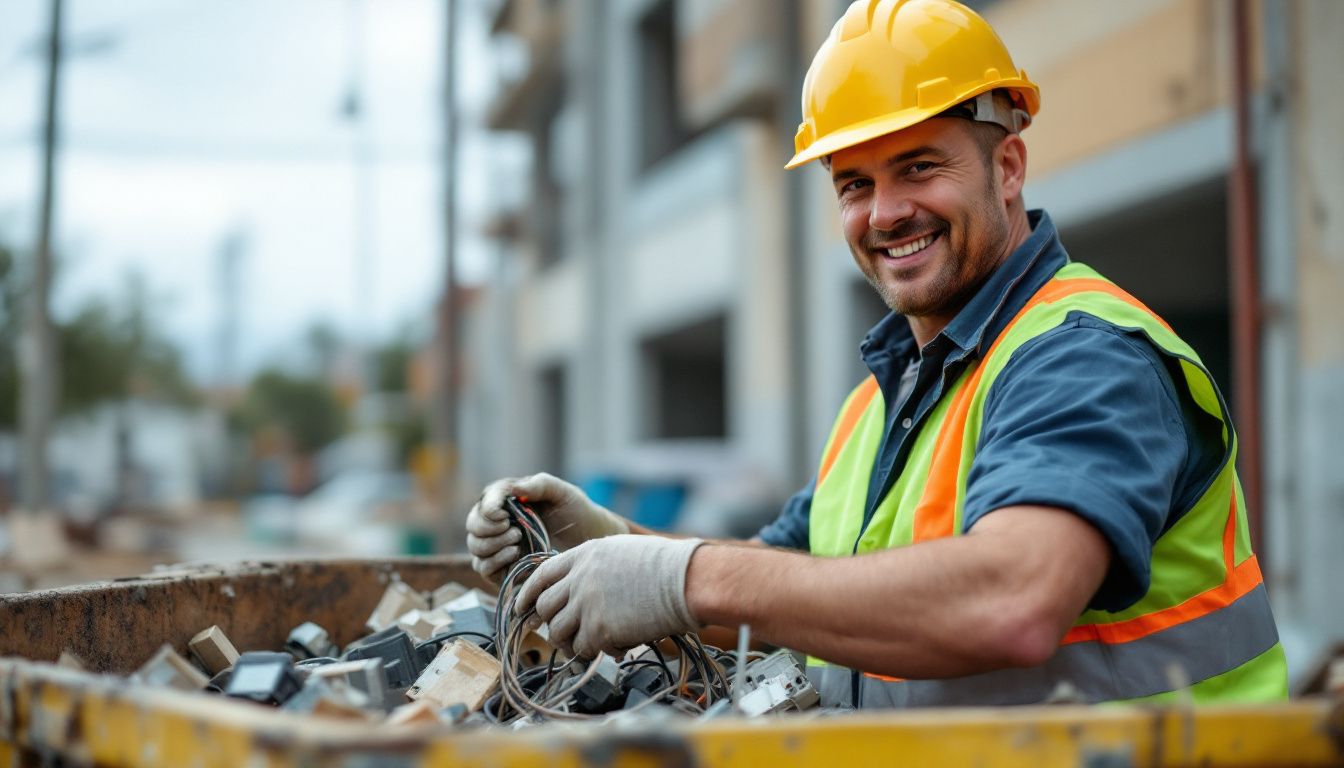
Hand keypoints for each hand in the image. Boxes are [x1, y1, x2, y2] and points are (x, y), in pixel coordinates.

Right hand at [466, 473, 628, 581]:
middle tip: (514, 530)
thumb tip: (514, 488)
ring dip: (492, 545)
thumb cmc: (575, 512)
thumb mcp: (562, 492)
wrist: (588, 540)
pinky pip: (482, 568)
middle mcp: (497, 522)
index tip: (503, 515)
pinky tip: (514, 554)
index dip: (488, 509)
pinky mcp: (502, 568)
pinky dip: (493, 562)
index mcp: (507, 499)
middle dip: (488, 529)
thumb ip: (539, 485)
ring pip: (475, 546)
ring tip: (517, 541)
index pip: (484, 502)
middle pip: (473, 525)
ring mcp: (498, 545)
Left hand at [514, 535, 703, 658]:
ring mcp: (587, 605)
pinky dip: (596, 652)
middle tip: (559, 634)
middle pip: (545, 607)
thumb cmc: (663, 565)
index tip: (523, 608)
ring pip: (559, 632)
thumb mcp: (619, 551)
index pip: (541, 576)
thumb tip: (579, 587)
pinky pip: (583, 649)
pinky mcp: (600, 629)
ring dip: (571, 642)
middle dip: (549, 623)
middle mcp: (579, 579)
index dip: (528, 594)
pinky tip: (615, 647)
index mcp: (583, 556)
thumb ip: (593, 566)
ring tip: (588, 645)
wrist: (684, 580)